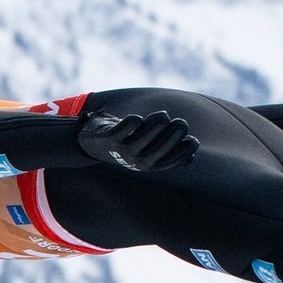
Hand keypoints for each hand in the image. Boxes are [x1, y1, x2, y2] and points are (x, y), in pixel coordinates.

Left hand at [77, 111, 199, 171]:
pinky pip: (129, 125)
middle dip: (177, 131)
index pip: (175, 159)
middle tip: (180, 122)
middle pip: (164, 146)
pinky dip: (135, 120)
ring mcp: (124, 151)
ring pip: (148, 132)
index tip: (191, 138)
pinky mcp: (111, 139)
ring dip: (158, 121)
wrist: (91, 144)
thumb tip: (191, 157)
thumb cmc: (126, 145)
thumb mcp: (146, 153)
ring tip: (163, 116)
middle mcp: (138, 162)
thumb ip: (166, 153)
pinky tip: (137, 120)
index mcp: (151, 166)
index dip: (187, 149)